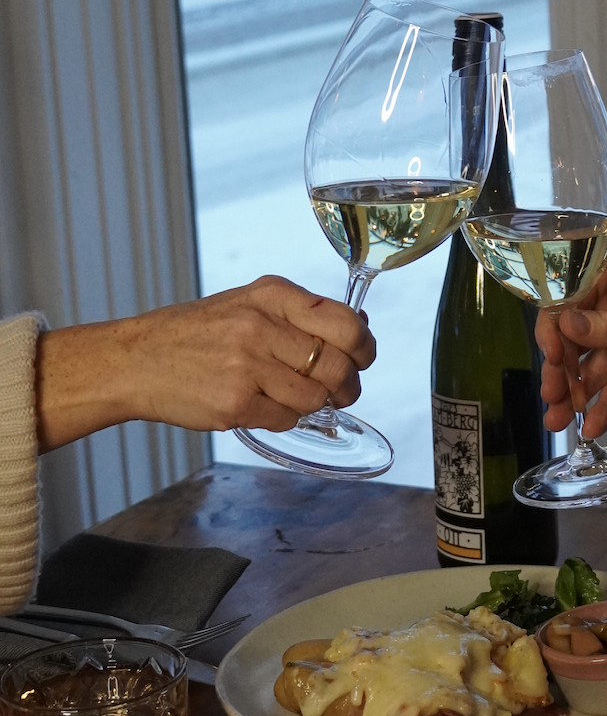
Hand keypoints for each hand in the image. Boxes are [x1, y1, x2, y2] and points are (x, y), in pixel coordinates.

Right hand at [36, 276, 376, 451]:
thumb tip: (359, 328)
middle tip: (341, 392)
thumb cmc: (195, 335)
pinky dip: (284, 418)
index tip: (362, 358)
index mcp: (271, 295)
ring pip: (316, 397)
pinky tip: (262, 405)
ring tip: (290, 396)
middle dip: (347, 386)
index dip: (364, 348)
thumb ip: (300, 315)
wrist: (134, 361)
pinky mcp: (236, 403)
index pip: (345, 323)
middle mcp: (261, 326)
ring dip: (313, 404)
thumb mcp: (247, 305)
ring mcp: (248, 366)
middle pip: (337, 366)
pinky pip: (287, 419)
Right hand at [536, 258, 606, 438]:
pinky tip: (590, 427)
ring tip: (558, 421)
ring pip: (587, 374)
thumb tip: (566, 323)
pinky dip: (601, 411)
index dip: (553, 329)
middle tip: (551, 395)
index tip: (549, 353)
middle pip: (571, 344)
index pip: (568, 304)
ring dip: (572, 397)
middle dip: (558, 371)